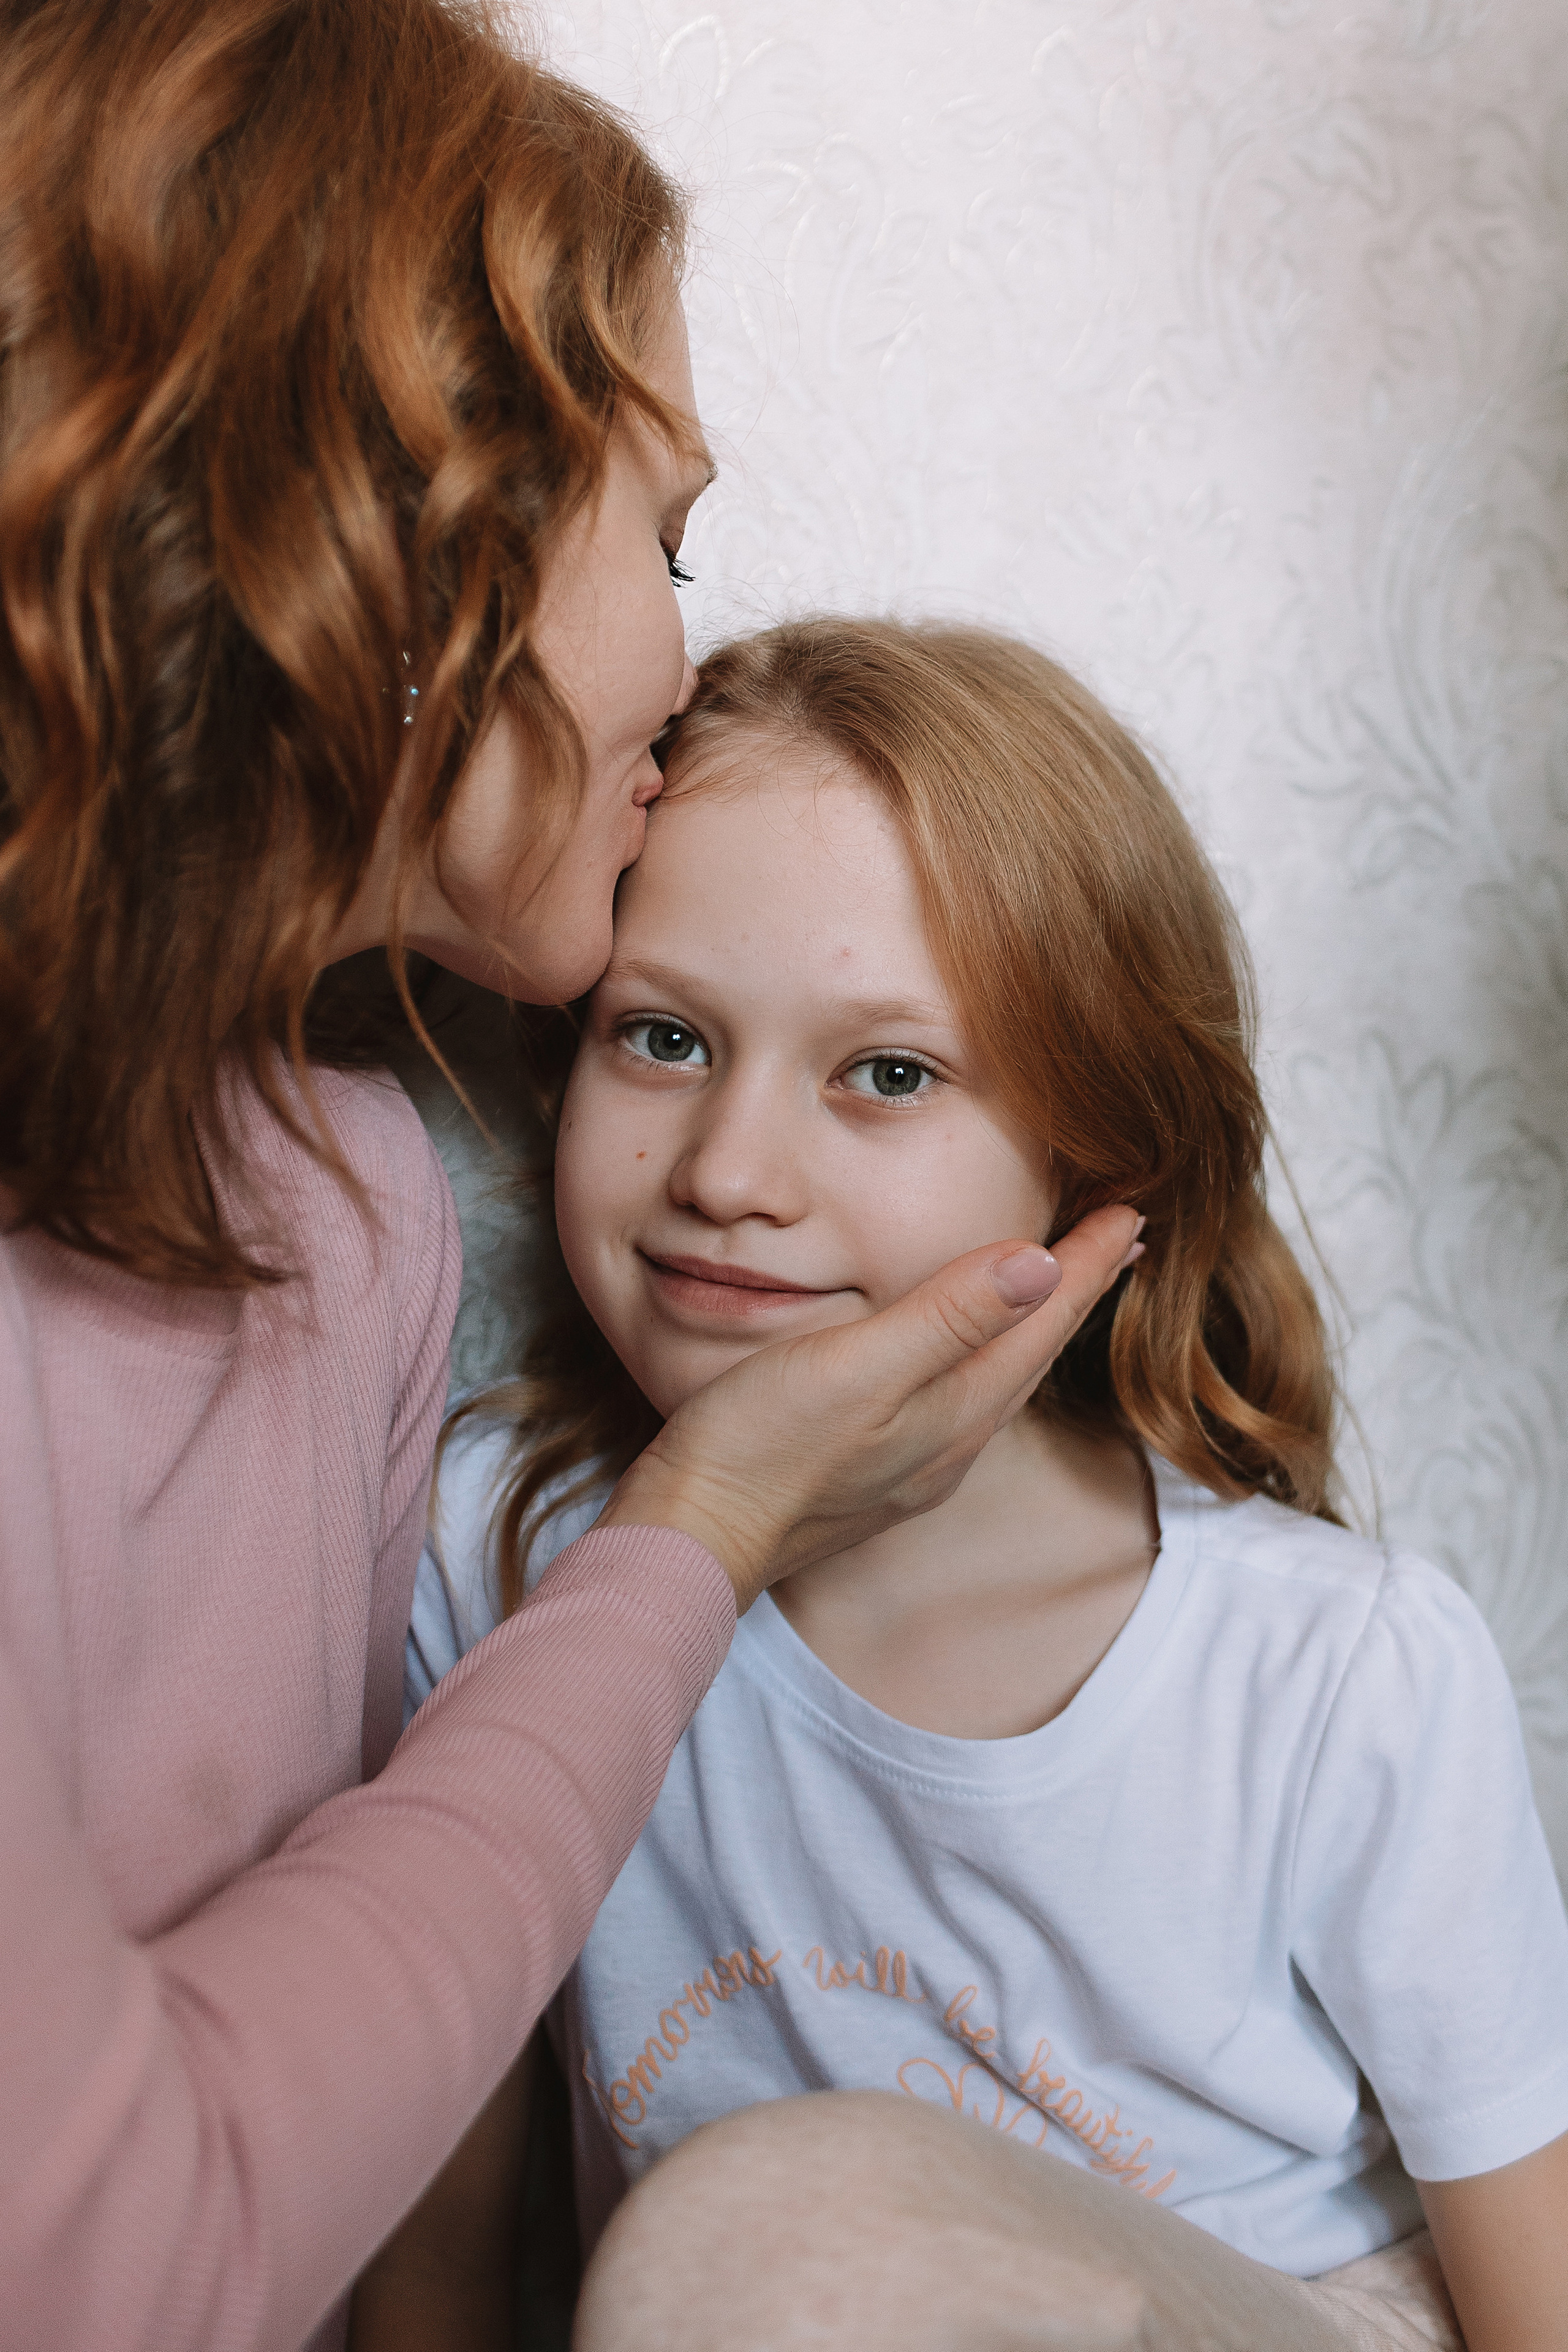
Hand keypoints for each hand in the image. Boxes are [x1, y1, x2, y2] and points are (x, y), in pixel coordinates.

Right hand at [596, 1204, 1141, 1610]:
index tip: (1132, 1208)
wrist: (689, 1542)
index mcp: (954, 1411)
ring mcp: (910, 1467)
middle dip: (1076, 1291)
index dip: (1088, 1261)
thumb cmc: (758, 1449)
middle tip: (1116, 1238)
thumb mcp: (856, 1367)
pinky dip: (978, 1357)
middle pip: (1032, 1352)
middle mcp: (948, 1445)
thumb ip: (947, 1316)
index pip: (1043, 1320)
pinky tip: (959, 1357)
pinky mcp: (869, 1475)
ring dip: (1031, 1326)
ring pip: (995, 1380)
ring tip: (1054, 1287)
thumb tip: (1043, 1265)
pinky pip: (953, 1402)